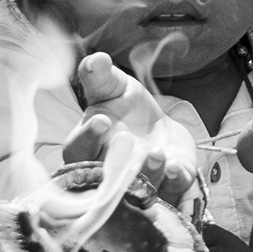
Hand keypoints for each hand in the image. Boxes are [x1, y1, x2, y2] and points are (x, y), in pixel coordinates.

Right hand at [64, 52, 198, 205]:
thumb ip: (99, 76)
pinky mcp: (167, 187)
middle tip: (126, 141)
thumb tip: (95, 59)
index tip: (102, 120)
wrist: (158, 127)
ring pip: (138, 190)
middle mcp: (109, 173)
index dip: (87, 138)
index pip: (77, 150)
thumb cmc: (125, 108)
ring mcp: (138, 183)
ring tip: (156, 151)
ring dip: (147, 172)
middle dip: (116, 166)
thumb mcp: (112, 87)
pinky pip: (169, 192)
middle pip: (105, 181)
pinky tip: (175, 166)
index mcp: (87, 147)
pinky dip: (172, 180)